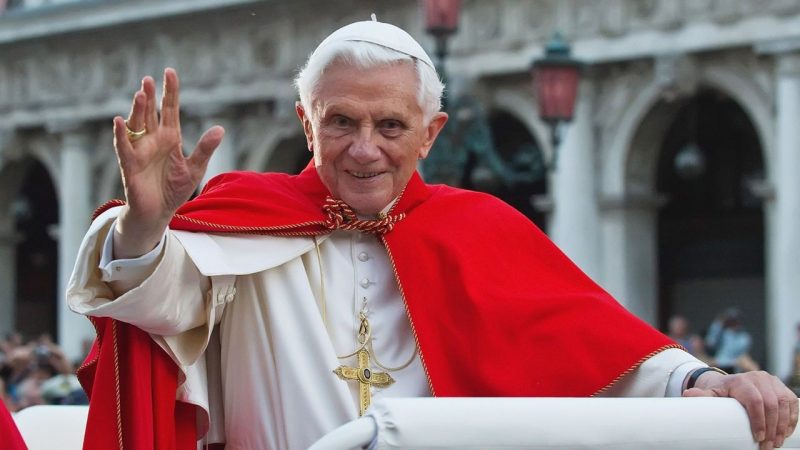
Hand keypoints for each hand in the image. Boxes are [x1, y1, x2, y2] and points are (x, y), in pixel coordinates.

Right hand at [112, 68, 223, 257]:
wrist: (159, 212)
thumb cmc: (175, 189)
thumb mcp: (195, 168)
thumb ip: (204, 149)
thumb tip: (220, 129)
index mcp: (170, 137)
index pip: (169, 109)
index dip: (169, 91)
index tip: (169, 72)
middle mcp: (153, 140)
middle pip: (150, 113)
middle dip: (149, 96)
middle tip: (149, 79)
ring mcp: (140, 150)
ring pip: (136, 125)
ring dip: (137, 110)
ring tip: (140, 94)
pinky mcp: (129, 164)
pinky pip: (123, 147)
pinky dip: (121, 135)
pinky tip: (119, 121)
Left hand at [684, 370, 797, 448]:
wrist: (730, 384)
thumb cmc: (720, 392)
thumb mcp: (711, 394)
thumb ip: (702, 395)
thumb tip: (687, 395)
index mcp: (742, 380)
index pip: (754, 400)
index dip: (759, 420)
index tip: (758, 438)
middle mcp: (759, 378)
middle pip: (772, 404)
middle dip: (772, 428)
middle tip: (768, 446)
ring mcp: (773, 382)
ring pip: (784, 404)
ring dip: (783, 426)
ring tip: (776, 443)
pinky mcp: (782, 388)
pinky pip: (792, 403)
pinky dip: (792, 419)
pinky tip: (786, 433)